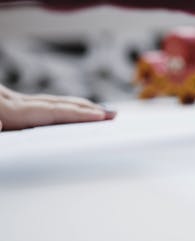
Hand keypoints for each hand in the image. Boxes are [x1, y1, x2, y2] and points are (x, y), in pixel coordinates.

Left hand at [0, 84, 115, 130]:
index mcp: (6, 109)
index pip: (51, 111)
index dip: (78, 114)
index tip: (102, 116)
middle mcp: (10, 101)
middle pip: (57, 103)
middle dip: (87, 108)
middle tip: (113, 114)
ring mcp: (8, 100)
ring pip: (50, 102)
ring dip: (77, 107)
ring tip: (100, 113)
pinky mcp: (4, 103)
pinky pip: (39, 105)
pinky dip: (59, 108)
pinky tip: (67, 112)